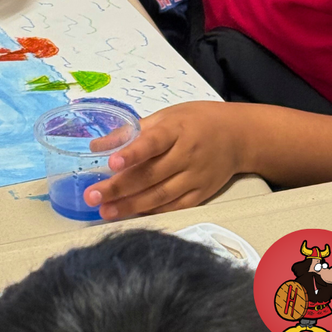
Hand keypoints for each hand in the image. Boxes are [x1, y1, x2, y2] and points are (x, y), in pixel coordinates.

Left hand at [83, 101, 242, 218]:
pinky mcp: (201, 194)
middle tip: (93, 196)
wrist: (239, 136)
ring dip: (130, 205)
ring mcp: (195, 177)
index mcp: (176, 130)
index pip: (152, 142)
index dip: (132, 153)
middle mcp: (186, 155)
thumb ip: (132, 131)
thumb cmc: (196, 121)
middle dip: (119, 187)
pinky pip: (174, 207)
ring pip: (160, 196)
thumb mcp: (166, 116)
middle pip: (150, 174)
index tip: (111, 163)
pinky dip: (152, 212)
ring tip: (105, 211)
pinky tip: (131, 215)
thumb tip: (97, 146)